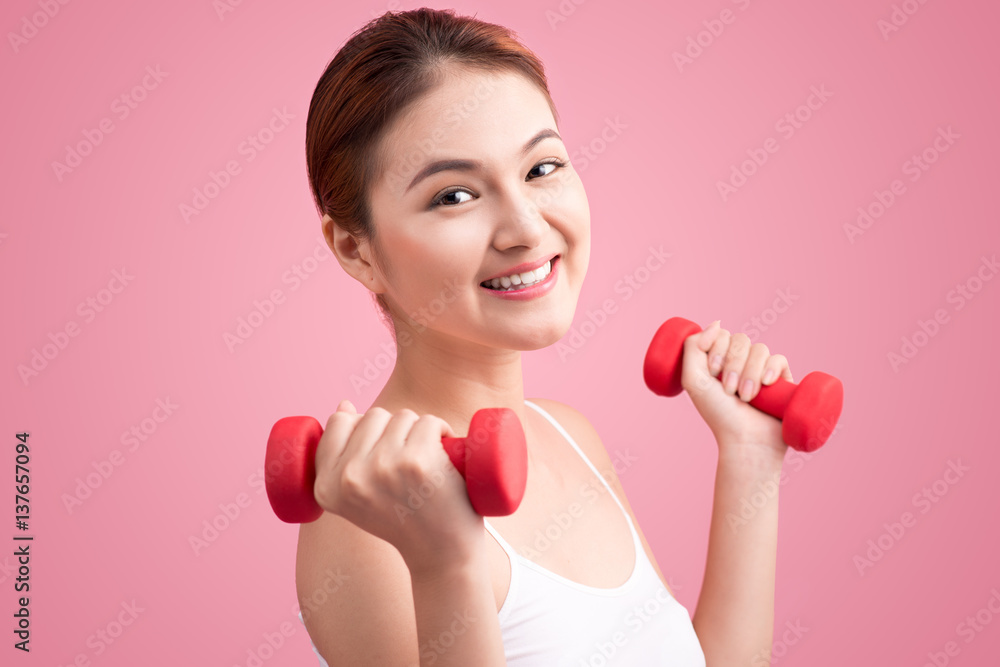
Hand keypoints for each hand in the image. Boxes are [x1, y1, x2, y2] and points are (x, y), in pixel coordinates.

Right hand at [313, 400, 484, 575]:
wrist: (440, 556)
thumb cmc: (403, 520)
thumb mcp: (358, 497)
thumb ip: (342, 456)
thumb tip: (344, 404)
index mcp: (326, 487)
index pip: (337, 422)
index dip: (364, 428)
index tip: (381, 453)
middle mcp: (349, 477)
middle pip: (373, 415)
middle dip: (395, 431)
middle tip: (408, 467)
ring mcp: (382, 467)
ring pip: (403, 416)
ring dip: (420, 433)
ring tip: (426, 465)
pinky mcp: (416, 461)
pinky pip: (429, 421)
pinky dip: (443, 432)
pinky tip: (445, 458)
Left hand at [680, 320, 793, 461]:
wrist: (745, 440)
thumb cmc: (718, 414)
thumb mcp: (693, 380)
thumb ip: (693, 347)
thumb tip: (716, 323)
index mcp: (719, 359)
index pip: (722, 334)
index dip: (718, 349)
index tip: (713, 373)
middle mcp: (741, 362)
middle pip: (741, 339)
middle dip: (733, 365)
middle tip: (728, 391)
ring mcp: (762, 369)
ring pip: (759, 348)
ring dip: (749, 373)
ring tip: (746, 397)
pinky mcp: (782, 378)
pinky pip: (779, 358)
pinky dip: (771, 369)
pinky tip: (767, 385)